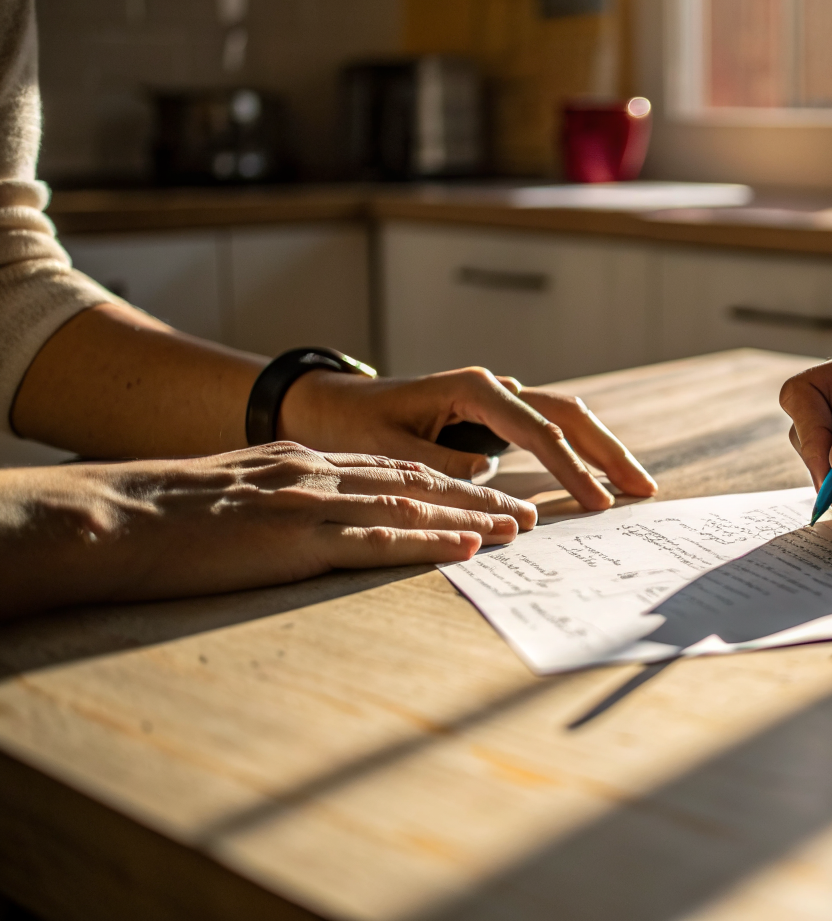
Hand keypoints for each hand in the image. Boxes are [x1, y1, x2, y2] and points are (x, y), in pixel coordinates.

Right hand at [0, 443, 537, 619]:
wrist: (123, 515)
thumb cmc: (170, 512)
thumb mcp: (239, 487)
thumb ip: (284, 494)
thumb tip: (313, 515)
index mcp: (306, 464)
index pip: (394, 469)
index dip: (448, 482)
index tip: (488, 494)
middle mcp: (320, 475)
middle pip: (417, 481)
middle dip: (478, 497)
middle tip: (527, 513)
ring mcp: (312, 506)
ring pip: (412, 506)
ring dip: (471, 519)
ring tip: (518, 529)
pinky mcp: (298, 541)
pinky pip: (377, 542)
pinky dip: (428, 544)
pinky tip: (467, 548)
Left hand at [280, 367, 656, 510]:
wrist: (331, 404)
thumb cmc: (354, 425)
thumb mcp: (389, 450)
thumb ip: (442, 465)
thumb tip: (490, 479)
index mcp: (473, 389)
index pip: (538, 431)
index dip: (572, 468)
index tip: (598, 503)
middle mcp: (494, 387)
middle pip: (569, 414)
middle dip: (609, 451)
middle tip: (644, 489)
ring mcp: (499, 399)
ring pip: (567, 417)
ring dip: (603, 449)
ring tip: (636, 486)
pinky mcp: (497, 416)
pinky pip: (551, 429)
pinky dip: (580, 450)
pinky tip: (599, 478)